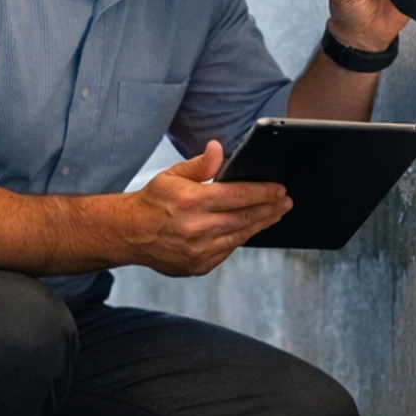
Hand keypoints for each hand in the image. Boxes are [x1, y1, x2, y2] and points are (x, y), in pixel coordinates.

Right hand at [124, 142, 290, 276]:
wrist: (129, 234)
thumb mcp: (172, 175)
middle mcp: (196, 228)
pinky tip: (249, 228)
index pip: (239, 195)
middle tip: (286, 202)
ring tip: (275, 214)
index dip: (264, 192)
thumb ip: (200, 164)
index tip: (280, 189)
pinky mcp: (198, 266)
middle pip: (245, 217)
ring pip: (240, 236)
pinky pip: (228, 251)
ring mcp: (198, 251)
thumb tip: (218, 149)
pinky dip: (241, 239)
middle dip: (270, 209)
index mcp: (191, 201)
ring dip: (261, 224)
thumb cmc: (152, 201)